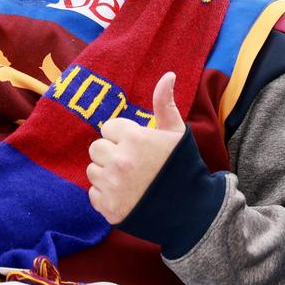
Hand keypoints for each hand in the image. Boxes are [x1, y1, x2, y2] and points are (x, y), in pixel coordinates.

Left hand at [87, 72, 185, 224]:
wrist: (191, 210)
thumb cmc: (183, 166)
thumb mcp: (177, 132)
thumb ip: (165, 103)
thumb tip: (168, 74)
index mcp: (135, 138)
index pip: (109, 128)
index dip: (124, 136)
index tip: (139, 146)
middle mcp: (120, 160)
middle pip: (96, 148)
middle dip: (111, 153)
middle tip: (133, 163)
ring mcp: (112, 186)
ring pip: (92, 170)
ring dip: (107, 174)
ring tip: (130, 180)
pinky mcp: (108, 208)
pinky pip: (93, 194)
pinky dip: (106, 195)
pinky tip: (127, 195)